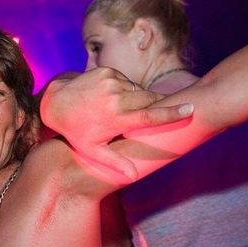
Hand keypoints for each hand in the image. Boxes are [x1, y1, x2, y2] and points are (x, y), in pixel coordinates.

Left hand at [40, 67, 193, 179]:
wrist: (56, 102)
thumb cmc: (77, 130)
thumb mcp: (93, 150)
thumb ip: (114, 162)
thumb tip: (133, 175)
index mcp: (117, 118)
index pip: (149, 116)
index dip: (171, 113)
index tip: (190, 108)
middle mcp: (116, 98)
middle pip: (149, 100)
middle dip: (155, 105)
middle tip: (152, 111)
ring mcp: (111, 81)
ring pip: (138, 90)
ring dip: (135, 98)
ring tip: (118, 108)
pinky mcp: (107, 71)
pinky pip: (126, 80)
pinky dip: (124, 88)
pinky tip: (110, 96)